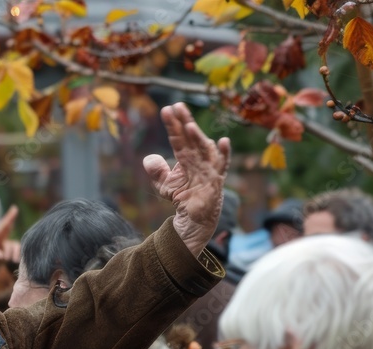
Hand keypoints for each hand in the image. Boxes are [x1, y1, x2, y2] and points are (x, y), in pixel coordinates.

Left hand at [0, 205, 20, 279]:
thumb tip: (1, 256)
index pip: (1, 228)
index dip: (8, 218)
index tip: (15, 208)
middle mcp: (2, 240)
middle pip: (8, 228)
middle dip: (10, 219)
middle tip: (14, 209)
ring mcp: (10, 245)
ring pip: (15, 246)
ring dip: (11, 254)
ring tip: (6, 261)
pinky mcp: (15, 251)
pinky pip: (19, 252)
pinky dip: (17, 257)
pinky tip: (13, 262)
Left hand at [143, 103, 230, 256]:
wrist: (192, 218)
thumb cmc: (183, 198)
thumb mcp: (165, 184)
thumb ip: (157, 170)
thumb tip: (148, 158)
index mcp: (187, 157)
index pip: (178, 138)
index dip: (173, 125)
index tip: (166, 110)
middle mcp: (199, 158)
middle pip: (191, 138)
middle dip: (184, 122)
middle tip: (177, 106)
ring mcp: (209, 168)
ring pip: (203, 149)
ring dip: (197, 137)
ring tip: (188, 125)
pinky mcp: (215, 181)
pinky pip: (221, 166)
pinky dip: (223, 154)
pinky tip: (224, 142)